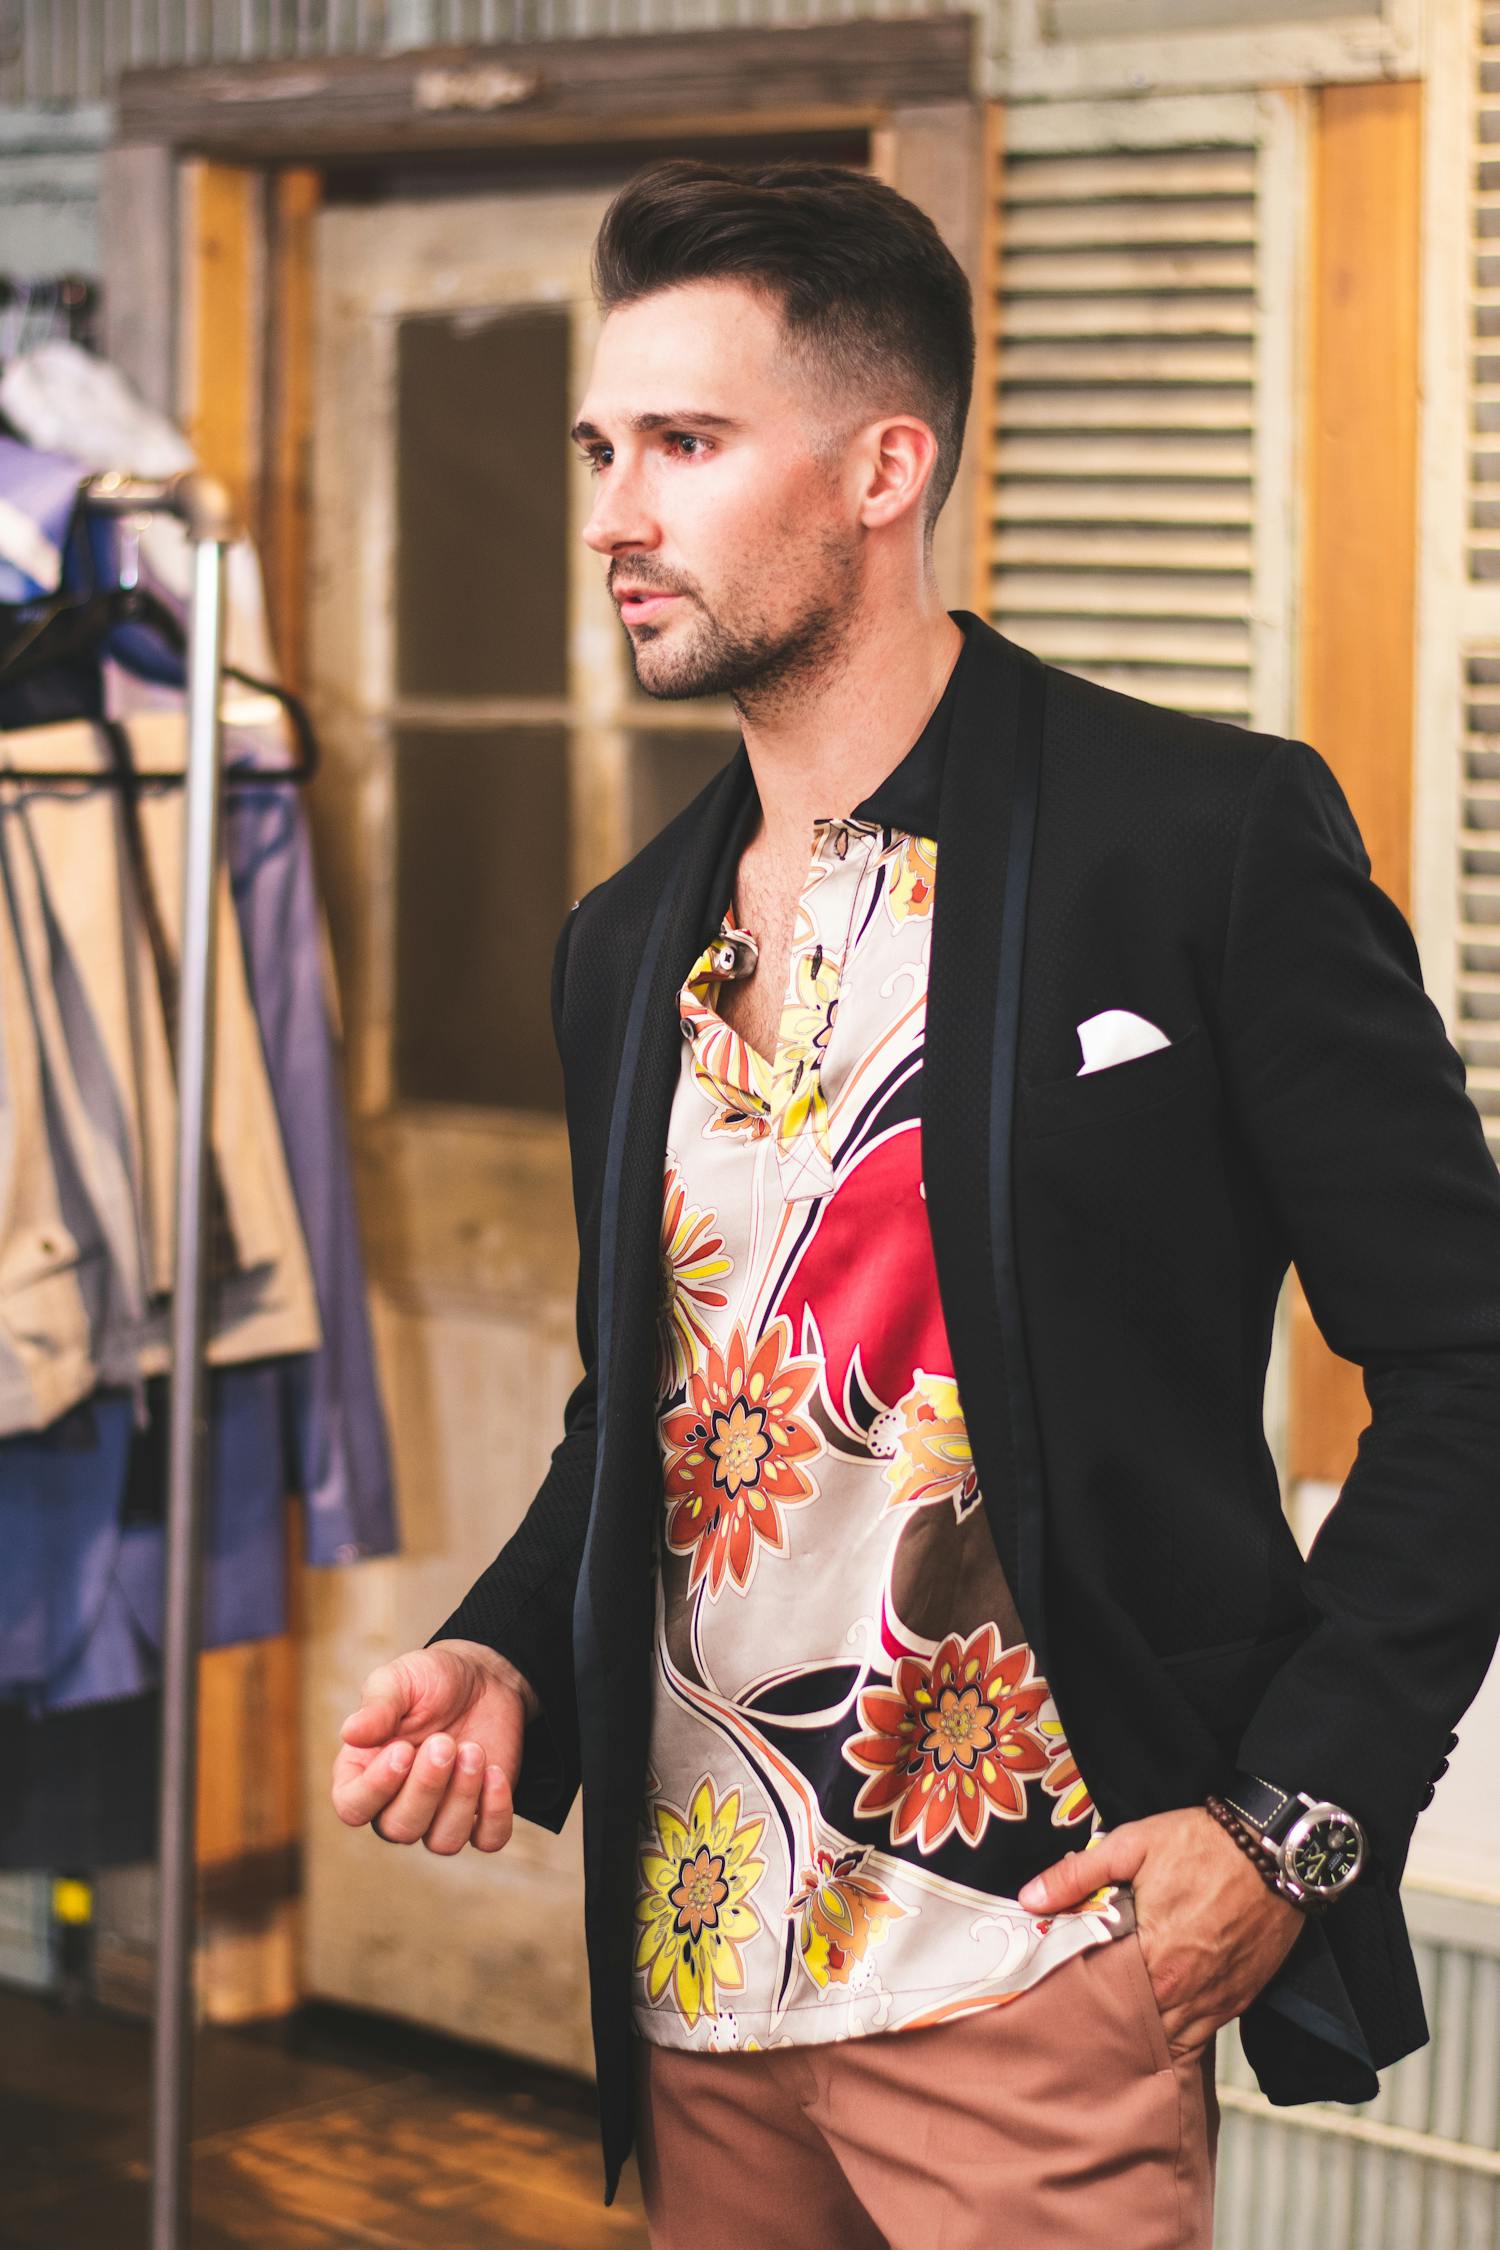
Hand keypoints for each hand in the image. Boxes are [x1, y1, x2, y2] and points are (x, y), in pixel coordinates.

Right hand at [330, 1640, 534, 1854]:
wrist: (482, 1677)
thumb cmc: (430, 1680)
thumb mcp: (400, 1680)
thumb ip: (377, 1707)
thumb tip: (349, 1733)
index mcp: (364, 1772)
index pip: (353, 1807)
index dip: (376, 1787)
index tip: (402, 1748)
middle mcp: (397, 1802)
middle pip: (400, 1829)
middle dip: (427, 1786)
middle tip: (445, 1741)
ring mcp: (440, 1813)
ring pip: (443, 1841)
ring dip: (461, 1798)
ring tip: (474, 1750)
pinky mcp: (481, 1814)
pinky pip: (488, 1840)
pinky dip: (495, 1813)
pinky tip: (496, 1773)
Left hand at [1017, 1806, 1307, 2060]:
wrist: (1275, 1850)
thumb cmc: (1203, 1843)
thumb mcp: (1131, 1845)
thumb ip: (1077, 1875)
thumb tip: (1030, 1900)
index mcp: (1153, 1956)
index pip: (1104, 1999)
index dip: (1081, 2001)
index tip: (1061, 2000)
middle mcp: (1185, 1989)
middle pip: (1136, 2028)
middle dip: (1111, 2026)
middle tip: (1084, 2022)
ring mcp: (1216, 2000)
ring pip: (1171, 2040)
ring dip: (1145, 2037)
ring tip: (1118, 2032)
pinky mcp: (1240, 1999)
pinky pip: (1202, 2034)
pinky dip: (1180, 2034)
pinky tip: (1160, 2026)